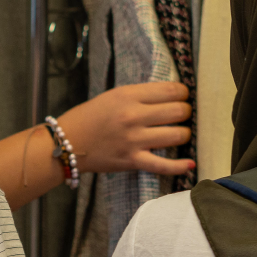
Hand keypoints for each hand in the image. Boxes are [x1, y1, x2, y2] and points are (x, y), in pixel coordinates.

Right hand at [57, 81, 193, 174]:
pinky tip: (189, 163)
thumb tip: (171, 96)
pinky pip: (164, 165)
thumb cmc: (89, 117)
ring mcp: (134, 140)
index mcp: (128, 95)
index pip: (171, 90)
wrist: (66, 143)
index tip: (182, 96)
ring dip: (184, 134)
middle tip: (181, 115)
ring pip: (178, 135)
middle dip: (185, 112)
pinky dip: (180, 166)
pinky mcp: (133, 161)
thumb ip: (140, 96)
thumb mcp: (113, 96)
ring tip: (178, 134)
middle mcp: (133, 116)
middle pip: (179, 111)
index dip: (183, 93)